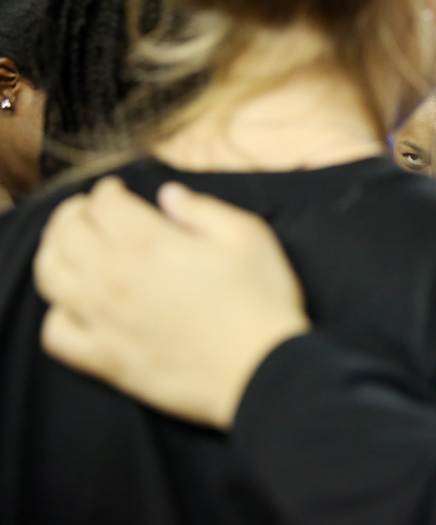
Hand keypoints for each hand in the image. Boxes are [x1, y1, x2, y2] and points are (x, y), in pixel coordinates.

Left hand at [34, 177, 309, 429]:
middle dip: (75, 213)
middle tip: (89, 211)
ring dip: (54, 252)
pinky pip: (56, 332)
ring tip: (72, 248)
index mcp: (148, 241)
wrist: (261, 370)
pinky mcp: (103, 358)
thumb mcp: (249, 236)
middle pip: (68, 232)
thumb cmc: (262, 299)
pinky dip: (58, 313)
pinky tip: (77, 306)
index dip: (109, 190)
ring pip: (50, 275)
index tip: (118, 190)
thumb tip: (168, 195)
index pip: (105, 203)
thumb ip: (203, 209)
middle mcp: (113, 276)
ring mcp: (103, 319)